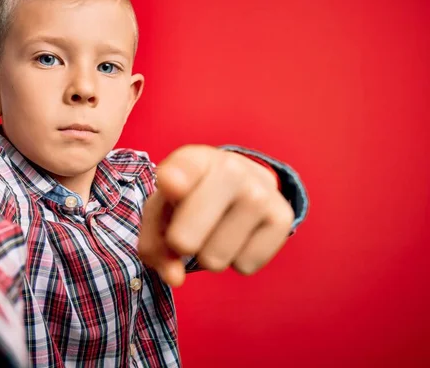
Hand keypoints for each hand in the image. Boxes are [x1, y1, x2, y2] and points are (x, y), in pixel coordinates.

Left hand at [138, 145, 294, 286]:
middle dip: (181, 246)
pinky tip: (240, 232)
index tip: (171, 185)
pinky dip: (237, 258)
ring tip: (218, 226)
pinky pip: (244, 265)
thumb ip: (154, 243)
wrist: (242, 181)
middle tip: (191, 226)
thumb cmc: (191, 198)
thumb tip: (175, 278)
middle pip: (185, 241)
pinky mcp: (283, 217)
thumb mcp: (162, 210)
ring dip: (210, 253)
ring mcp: (260, 193)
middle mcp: (231, 169)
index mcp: (194, 160)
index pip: (180, 173)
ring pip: (215, 260)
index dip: (174, 183)